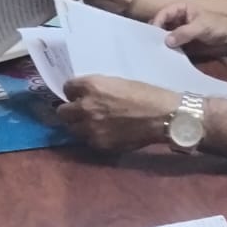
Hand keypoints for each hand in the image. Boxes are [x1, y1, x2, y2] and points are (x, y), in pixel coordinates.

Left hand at [59, 75, 176, 152]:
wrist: (163, 116)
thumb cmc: (146, 94)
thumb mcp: (117, 83)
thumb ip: (97, 89)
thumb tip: (86, 95)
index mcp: (91, 86)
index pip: (67, 87)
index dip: (74, 92)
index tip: (79, 95)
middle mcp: (86, 107)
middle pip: (62, 112)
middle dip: (71, 110)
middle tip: (81, 111)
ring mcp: (91, 128)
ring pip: (72, 129)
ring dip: (80, 125)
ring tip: (92, 124)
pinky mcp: (99, 144)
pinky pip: (87, 141)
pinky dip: (93, 137)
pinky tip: (105, 133)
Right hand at [152, 1, 226, 54]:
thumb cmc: (218, 26)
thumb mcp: (202, 27)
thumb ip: (185, 33)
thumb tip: (167, 41)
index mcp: (180, 9)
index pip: (163, 13)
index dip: (157, 22)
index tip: (152, 34)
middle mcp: (176, 19)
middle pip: (160, 25)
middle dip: (155, 34)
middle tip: (151, 45)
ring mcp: (178, 31)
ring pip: (163, 36)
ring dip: (160, 44)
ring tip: (155, 53)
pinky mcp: (181, 43)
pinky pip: (170, 46)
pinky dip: (166, 51)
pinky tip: (163, 57)